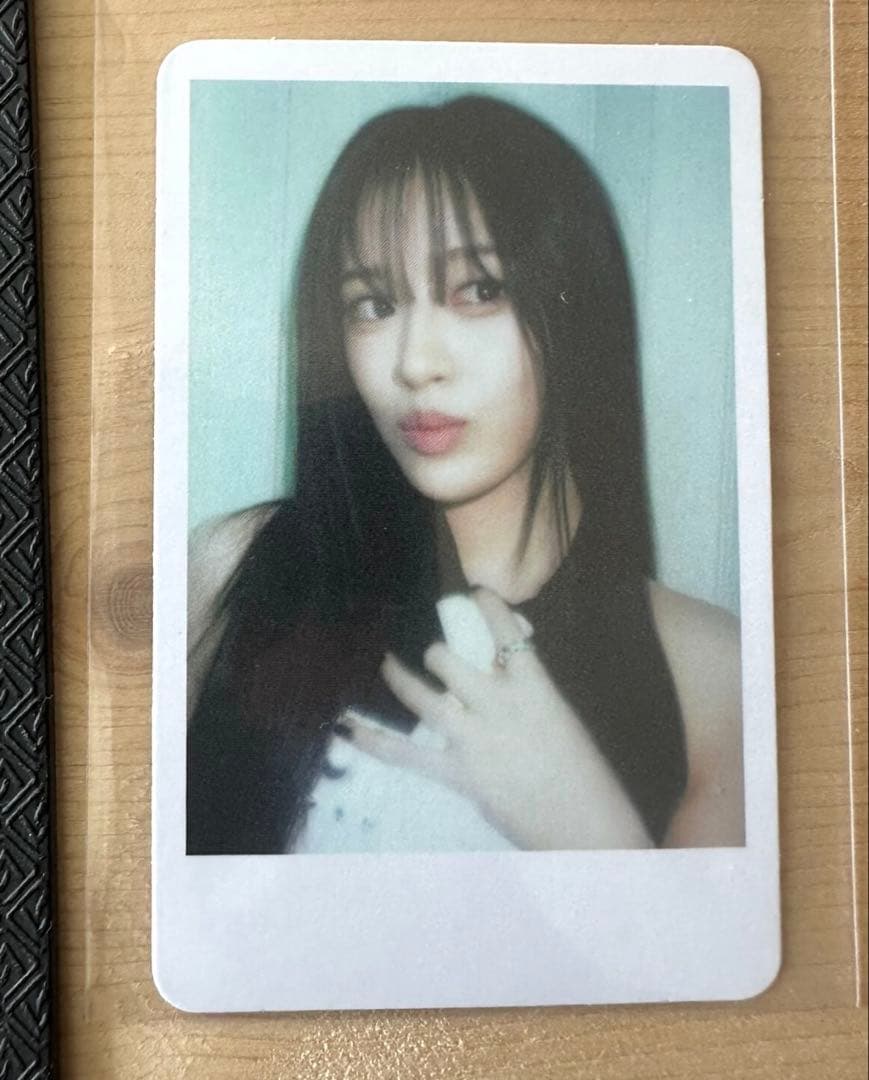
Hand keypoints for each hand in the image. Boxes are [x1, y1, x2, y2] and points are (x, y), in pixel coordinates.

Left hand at [340, 589, 651, 849]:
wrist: (586, 825)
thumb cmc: (584, 773)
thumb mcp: (562, 719)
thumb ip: (529, 693)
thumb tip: (501, 673)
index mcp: (536, 688)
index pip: (507, 634)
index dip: (488, 608)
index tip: (476, 594)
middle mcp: (500, 706)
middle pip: (451, 661)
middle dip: (437, 654)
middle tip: (434, 655)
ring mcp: (475, 740)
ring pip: (424, 698)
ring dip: (402, 679)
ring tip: (388, 665)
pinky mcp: (458, 773)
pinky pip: (407, 753)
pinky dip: (376, 741)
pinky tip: (351, 729)